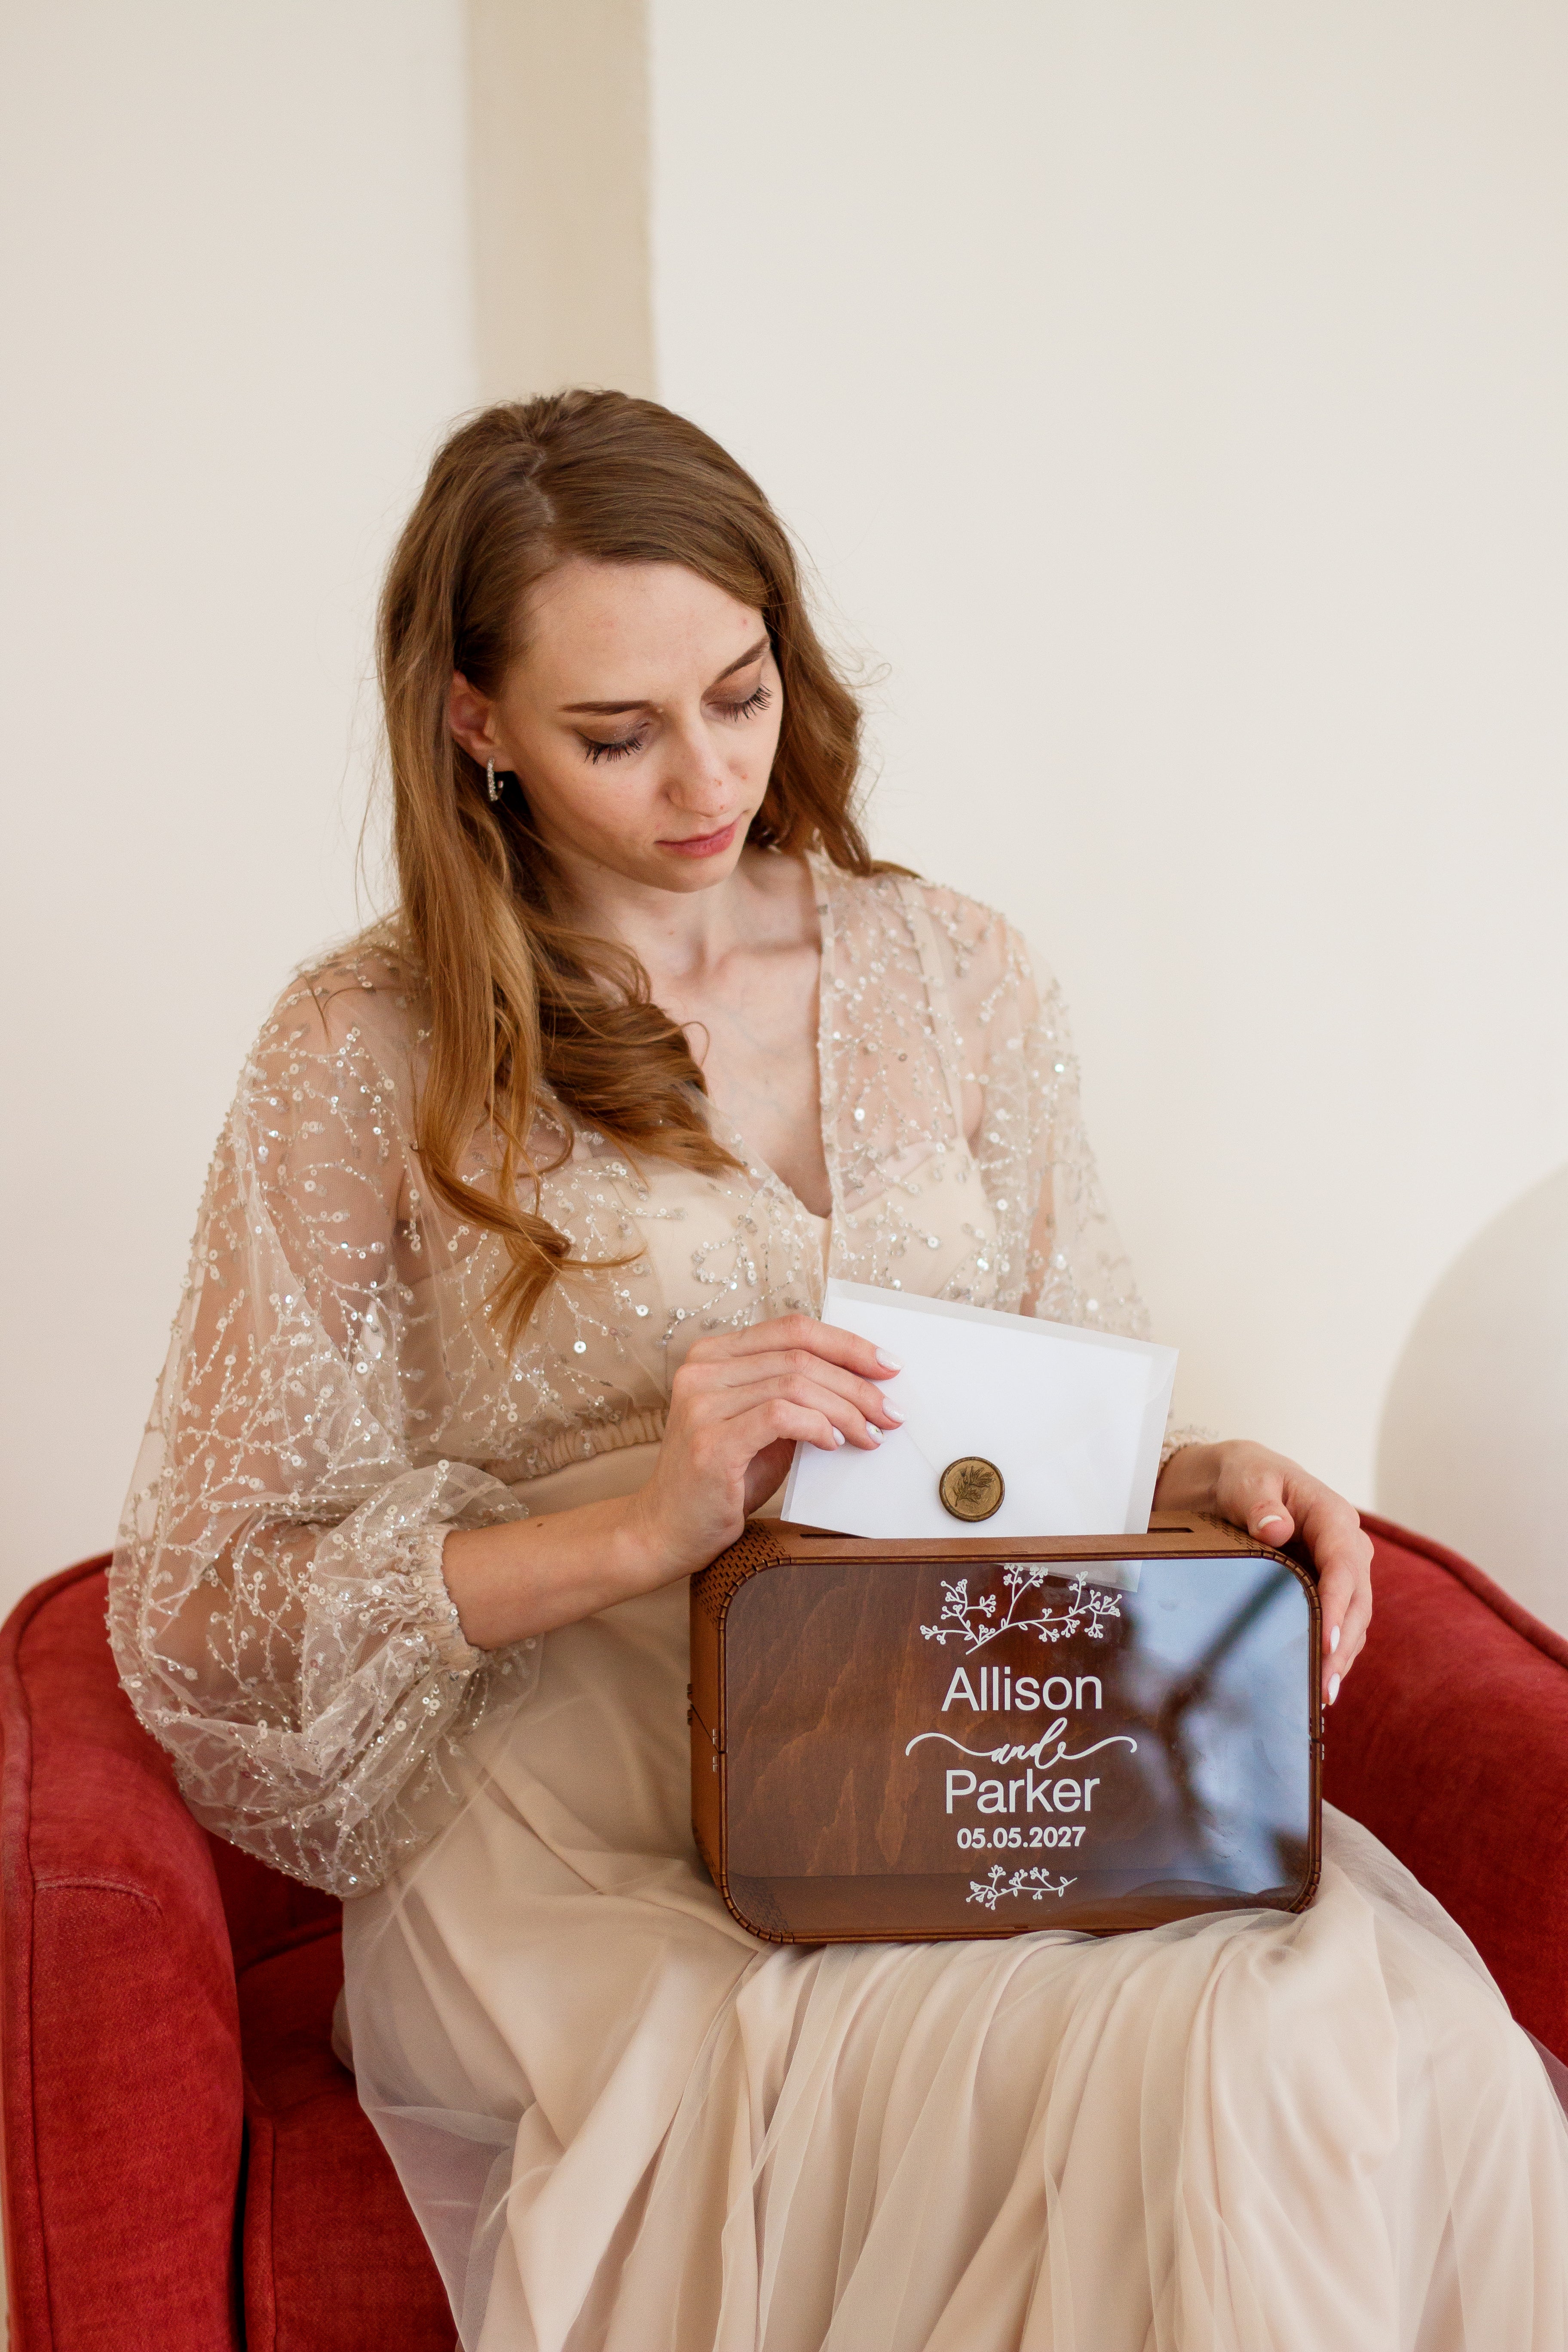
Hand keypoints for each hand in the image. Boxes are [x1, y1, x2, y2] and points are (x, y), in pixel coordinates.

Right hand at [623, 1313, 901, 1581]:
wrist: (666, 1531)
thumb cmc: (722, 1481)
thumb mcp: (763, 1428)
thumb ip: (795, 1398)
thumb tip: (863, 1387)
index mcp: (713, 1355)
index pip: (791, 1329)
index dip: (846, 1343)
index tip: (888, 1367)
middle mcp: (702, 1370)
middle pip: (799, 1355)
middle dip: (858, 1383)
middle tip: (891, 1411)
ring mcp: (701, 1403)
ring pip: (795, 1383)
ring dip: (846, 1410)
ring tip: (871, 1435)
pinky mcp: (710, 1441)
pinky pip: (780, 1415)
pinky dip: (817, 1426)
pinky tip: (834, 1444)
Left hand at [1153, 1440, 1371, 1705]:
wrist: (1233, 1480)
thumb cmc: (1244, 1476)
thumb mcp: (1246, 1479)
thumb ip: (1259, 1503)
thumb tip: (1275, 1530)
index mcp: (1332, 1516)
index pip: (1344, 1565)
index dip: (1338, 1606)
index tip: (1327, 1642)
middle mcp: (1346, 1546)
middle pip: (1357, 1601)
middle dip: (1343, 1645)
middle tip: (1324, 1686)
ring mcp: (1339, 1570)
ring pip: (1354, 1619)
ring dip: (1342, 1657)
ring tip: (1323, 1695)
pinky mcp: (1327, 1589)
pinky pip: (1339, 1623)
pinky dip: (1334, 1652)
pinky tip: (1320, 1681)